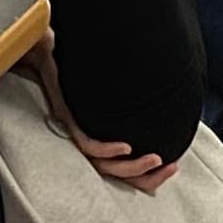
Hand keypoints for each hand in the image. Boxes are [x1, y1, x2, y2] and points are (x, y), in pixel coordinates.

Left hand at [31, 46, 176, 191]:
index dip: (147, 173)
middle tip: (170, 167)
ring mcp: (75, 130)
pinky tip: (127, 146)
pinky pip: (86, 144)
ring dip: (132, 166)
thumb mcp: (110, 83)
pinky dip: (107, 149)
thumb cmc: (81, 64)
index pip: (123, 166)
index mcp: (97, 133)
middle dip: (145, 176)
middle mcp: (85, 137)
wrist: (50, 46)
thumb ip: (130, 94)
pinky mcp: (66, 118)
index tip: (172, 165)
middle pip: (115, 172)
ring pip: (102, 165)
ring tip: (155, 159)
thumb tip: (163, 93)